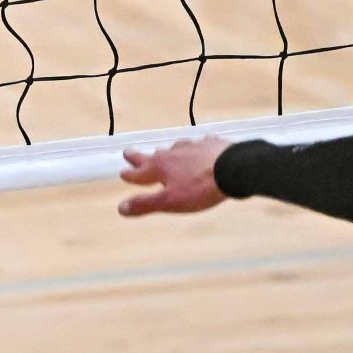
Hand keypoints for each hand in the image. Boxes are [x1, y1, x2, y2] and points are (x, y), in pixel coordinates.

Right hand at [117, 136, 233, 216]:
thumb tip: (121, 208)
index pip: (138, 172)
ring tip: (165, 153)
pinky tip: (201, 147)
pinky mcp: (209, 144)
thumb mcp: (171, 202)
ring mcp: (191, 147)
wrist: (232, 169)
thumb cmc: (199, 188)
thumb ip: (146, 204)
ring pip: (174, 149)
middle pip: (152, 156)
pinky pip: (200, 144)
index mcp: (159, 167)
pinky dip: (197, 148)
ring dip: (168, 153)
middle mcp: (171, 154)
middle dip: (139, 157)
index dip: (129, 175)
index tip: (122, 173)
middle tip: (128, 153)